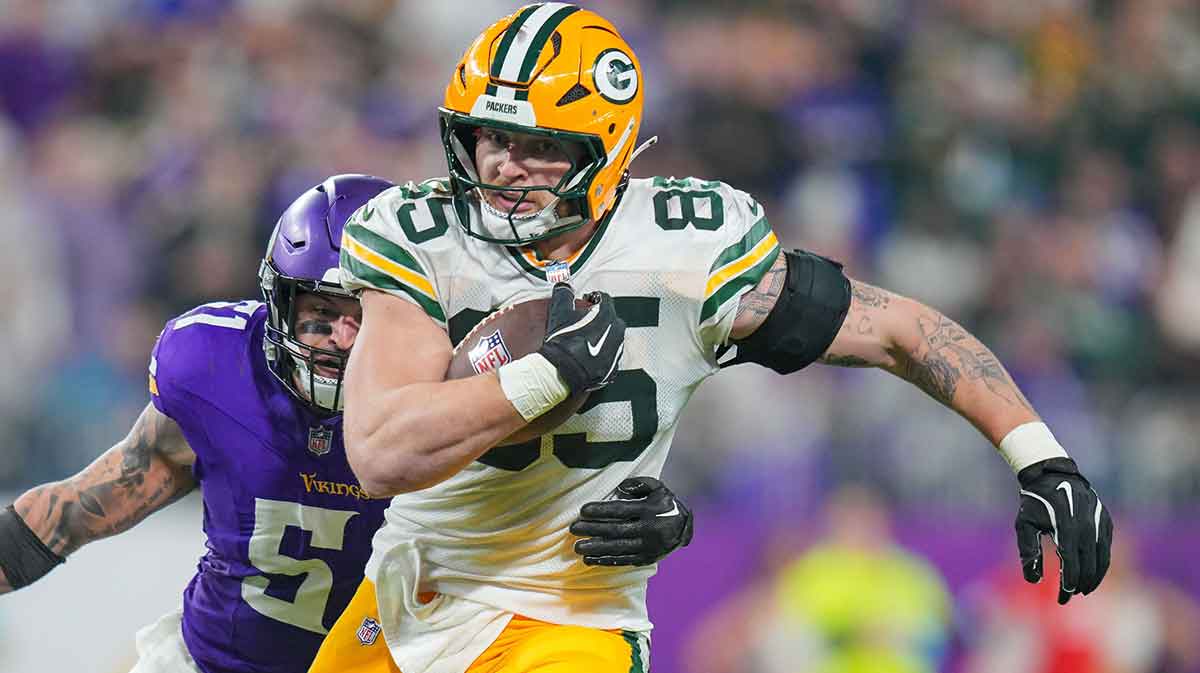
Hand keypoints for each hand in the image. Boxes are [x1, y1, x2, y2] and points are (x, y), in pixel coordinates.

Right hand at [538, 283, 625, 391]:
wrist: (563, 372)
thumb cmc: (562, 341)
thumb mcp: (559, 312)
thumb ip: (563, 294)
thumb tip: (564, 287)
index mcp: (607, 315)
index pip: (605, 299)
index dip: (594, 297)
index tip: (587, 300)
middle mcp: (616, 332)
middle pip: (612, 318)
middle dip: (601, 316)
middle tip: (587, 319)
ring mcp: (616, 351)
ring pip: (614, 337)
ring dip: (604, 335)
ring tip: (588, 337)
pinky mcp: (613, 367)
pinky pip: (611, 356)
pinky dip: (603, 353)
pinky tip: (590, 354)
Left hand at [570, 477, 692, 565]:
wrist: (684, 527)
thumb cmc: (664, 503)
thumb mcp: (657, 487)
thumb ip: (639, 484)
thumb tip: (620, 488)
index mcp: (650, 510)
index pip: (621, 510)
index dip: (601, 510)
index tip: (583, 510)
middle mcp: (649, 529)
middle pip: (616, 530)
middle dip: (593, 530)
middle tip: (574, 528)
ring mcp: (648, 546)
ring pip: (618, 548)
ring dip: (596, 549)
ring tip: (578, 547)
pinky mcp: (646, 558)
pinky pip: (623, 561)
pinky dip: (605, 561)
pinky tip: (590, 560)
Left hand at [1016, 457, 1112, 603]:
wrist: (1053, 475)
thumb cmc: (1035, 502)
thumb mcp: (1024, 524)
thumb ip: (1028, 552)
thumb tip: (1033, 581)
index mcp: (1066, 528)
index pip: (1071, 564)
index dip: (1068, 584)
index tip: (1063, 599)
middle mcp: (1087, 526)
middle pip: (1089, 565)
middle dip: (1081, 584)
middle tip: (1071, 596)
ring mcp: (1099, 523)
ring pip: (1102, 559)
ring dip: (1094, 577)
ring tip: (1083, 589)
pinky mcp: (1106, 521)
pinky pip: (1106, 548)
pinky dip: (1101, 563)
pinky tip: (1092, 572)